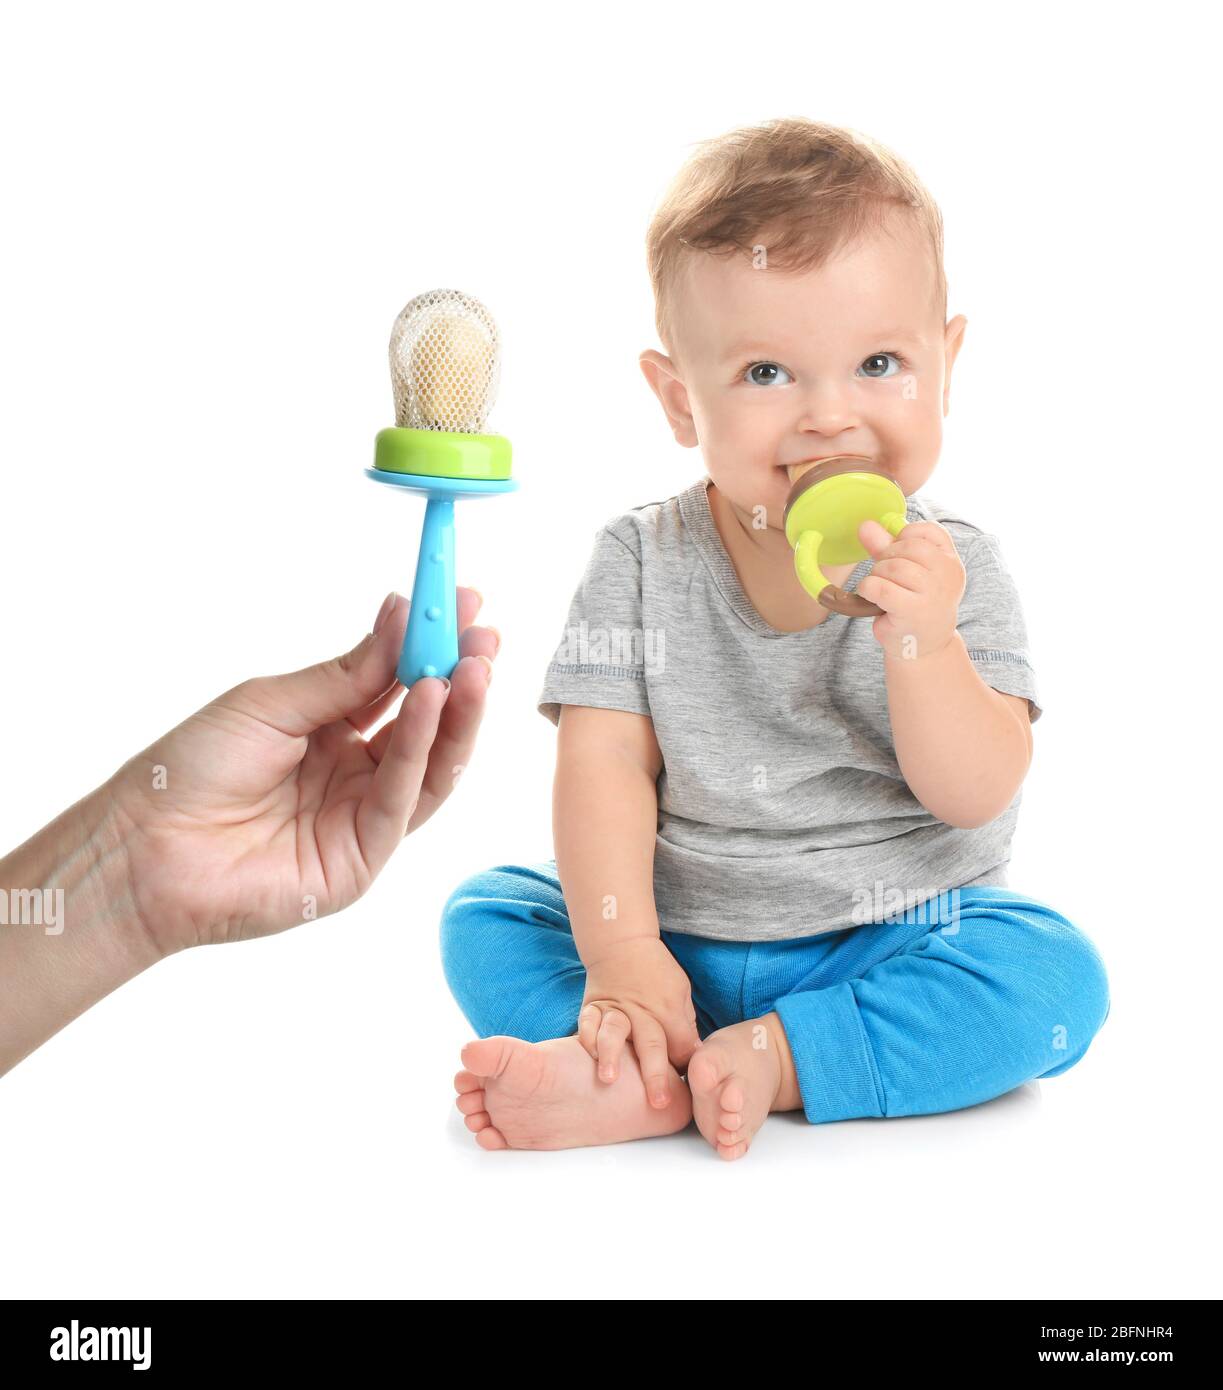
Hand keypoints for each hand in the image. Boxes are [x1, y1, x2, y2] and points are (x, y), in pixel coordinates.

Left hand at [104, 588, 498, 956]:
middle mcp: (357, 774)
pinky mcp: (363, 858)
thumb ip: (347, 673)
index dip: (434, 647)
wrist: (143, 846)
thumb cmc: (191, 769)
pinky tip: (435, 700)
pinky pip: (403, 797)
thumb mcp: (272, 701)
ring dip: (459, 712)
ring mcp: (363, 818)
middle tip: (486, 634)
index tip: (462, 602)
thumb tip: (401, 615)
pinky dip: (425, 747)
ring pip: (431, 764)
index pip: (399, 685)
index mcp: (332, 732)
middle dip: (462, 677)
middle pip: (428, 724)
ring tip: (477, 665)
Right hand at [578, 937, 699, 1107]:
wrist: (622, 943)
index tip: (688, 1089)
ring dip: (612, 1056)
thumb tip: (693, 1058)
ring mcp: (616, 1009)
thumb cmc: (656, 971)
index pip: (681, 1047)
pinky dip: (587, 1038)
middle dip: (655, 1075)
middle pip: (652, 1044)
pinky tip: (588, 1055)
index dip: (686, 1069)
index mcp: (669, 1009)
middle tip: (659, 1102)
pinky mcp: (594, 1006)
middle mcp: (643, 1011)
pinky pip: (588, 1022)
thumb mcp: (681, 992)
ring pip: (614, 1033)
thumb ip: (685, 1026)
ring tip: (609, 1079)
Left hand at [855, 518, 965, 661]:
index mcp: (951, 561)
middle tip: (885, 576)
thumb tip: (866, 525)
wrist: (924, 647)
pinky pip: (881, 587)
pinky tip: (871, 596)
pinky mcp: (913, 611)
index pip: (929, 531)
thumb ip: (887, 546)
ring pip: (893, 566)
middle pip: (908, 547)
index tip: (897, 554)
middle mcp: (948, 574)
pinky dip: (868, 588)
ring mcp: (933, 593)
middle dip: (887, 557)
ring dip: (877, 574)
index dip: (904, 537)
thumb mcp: (907, 573)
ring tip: (880, 589)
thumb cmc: (915, 606)